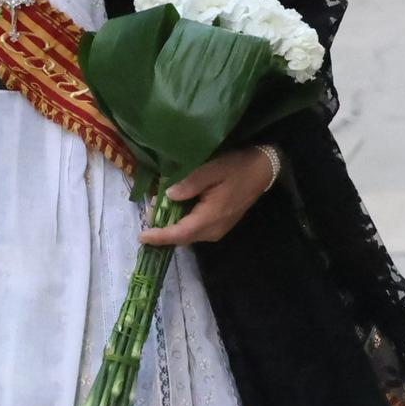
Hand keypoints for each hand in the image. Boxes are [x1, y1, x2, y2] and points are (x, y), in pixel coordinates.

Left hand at [138, 147, 276, 246]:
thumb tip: (169, 196)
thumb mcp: (212, 169)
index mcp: (211, 217)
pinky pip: (197, 229)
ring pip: (189, 234)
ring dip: (173, 225)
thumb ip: (191, 184)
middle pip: (183, 237)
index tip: (142, 236)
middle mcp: (214, 230)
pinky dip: (183, 222)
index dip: (160, 236)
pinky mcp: (220, 225)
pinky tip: (176, 208)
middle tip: (149, 213)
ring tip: (159, 208)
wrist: (262, 170)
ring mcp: (218, 229)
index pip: (180, 233)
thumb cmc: (236, 167)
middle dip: (163, 230)